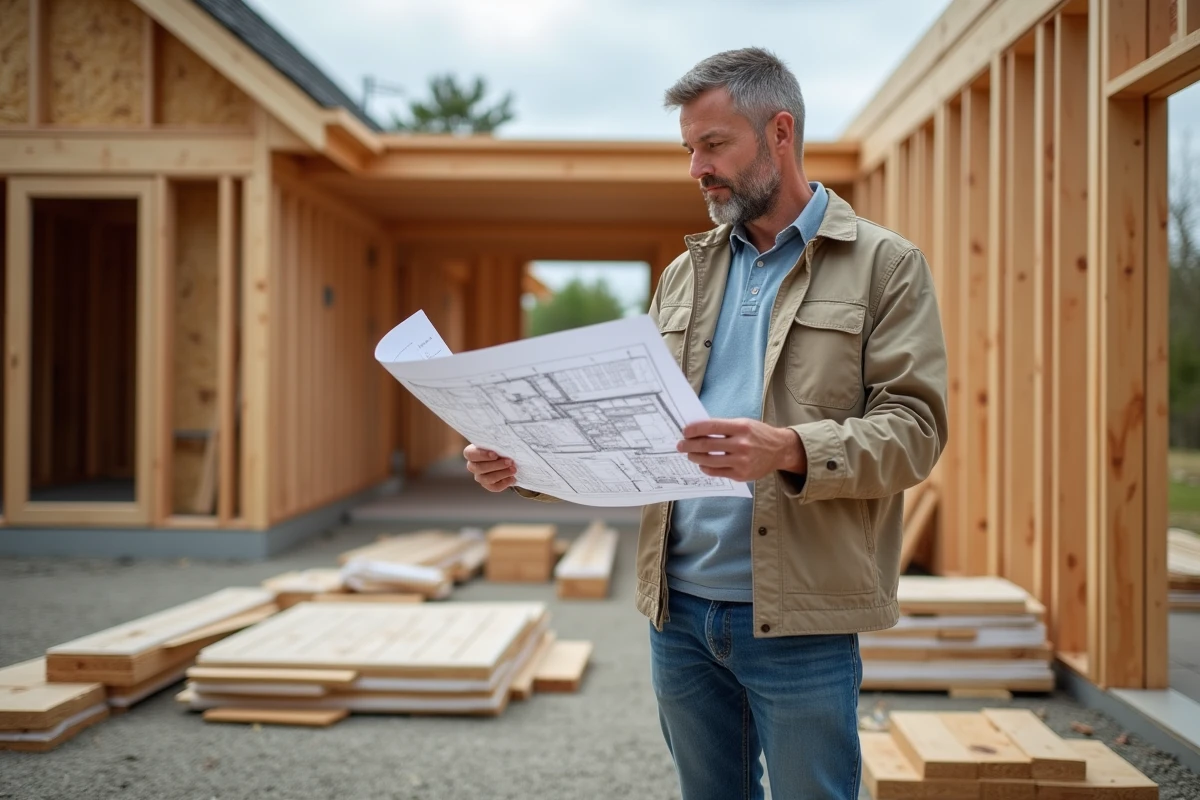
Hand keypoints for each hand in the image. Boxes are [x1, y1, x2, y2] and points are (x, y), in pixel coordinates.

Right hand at [463, 444, 517, 491]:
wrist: (508, 457)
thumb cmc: (501, 446)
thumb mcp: (499, 441)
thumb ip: (498, 441)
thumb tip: (505, 441)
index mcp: (472, 453)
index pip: (470, 454)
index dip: (481, 455)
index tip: (495, 454)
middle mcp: (473, 466)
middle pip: (480, 468)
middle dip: (496, 465)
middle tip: (510, 461)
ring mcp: (480, 477)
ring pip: (487, 479)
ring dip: (502, 474)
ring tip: (513, 469)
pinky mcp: (488, 485)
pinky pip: (494, 487)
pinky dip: (504, 483)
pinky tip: (512, 478)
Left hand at [676, 418, 806, 481]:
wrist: (779, 450)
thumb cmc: (758, 434)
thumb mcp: (743, 424)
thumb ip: (723, 427)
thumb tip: (697, 430)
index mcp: (741, 428)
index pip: (711, 427)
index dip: (695, 429)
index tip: (684, 431)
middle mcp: (742, 444)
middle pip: (707, 445)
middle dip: (689, 445)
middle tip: (680, 445)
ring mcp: (741, 461)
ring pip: (709, 461)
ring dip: (695, 457)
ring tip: (689, 454)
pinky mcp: (741, 475)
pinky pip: (717, 472)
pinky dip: (706, 468)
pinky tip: (702, 464)